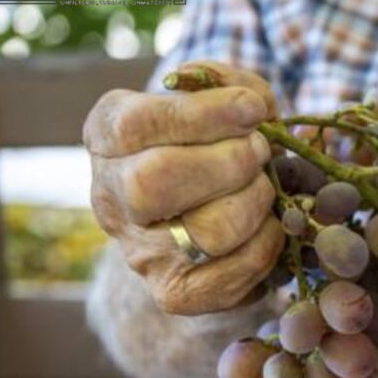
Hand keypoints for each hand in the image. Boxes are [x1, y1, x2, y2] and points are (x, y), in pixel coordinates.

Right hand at [85, 60, 283, 314]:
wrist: (211, 210)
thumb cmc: (217, 140)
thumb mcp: (219, 98)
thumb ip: (232, 84)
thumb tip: (249, 103)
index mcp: (107, 137)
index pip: (136, 126)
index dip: (203, 115)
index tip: (252, 110)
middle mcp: (111, 198)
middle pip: (156, 182)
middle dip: (228, 163)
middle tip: (259, 151)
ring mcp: (140, 253)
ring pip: (205, 233)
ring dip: (255, 203)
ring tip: (266, 187)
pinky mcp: (174, 293)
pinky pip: (231, 275)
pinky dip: (267, 245)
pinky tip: (270, 224)